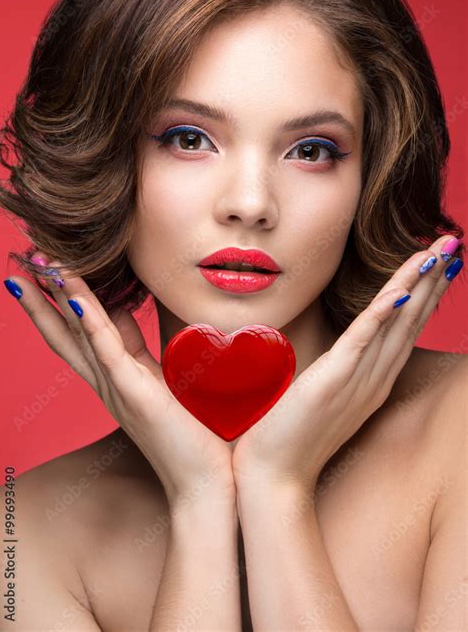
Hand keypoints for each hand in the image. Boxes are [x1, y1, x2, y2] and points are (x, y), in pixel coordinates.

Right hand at [6, 255, 235, 510]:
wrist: (203, 483)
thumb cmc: (188, 433)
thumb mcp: (158, 380)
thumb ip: (140, 350)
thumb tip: (126, 314)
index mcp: (113, 379)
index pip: (76, 335)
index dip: (57, 303)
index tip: (44, 272)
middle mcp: (106, 384)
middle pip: (63, 334)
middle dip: (40, 299)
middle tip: (22, 264)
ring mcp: (117, 388)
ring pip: (80, 335)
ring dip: (58, 299)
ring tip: (41, 266)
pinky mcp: (135, 393)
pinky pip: (107, 350)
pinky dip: (91, 321)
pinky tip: (75, 296)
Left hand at [231, 235, 462, 495]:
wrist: (275, 478)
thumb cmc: (294, 436)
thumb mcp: (327, 397)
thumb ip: (341, 372)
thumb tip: (344, 350)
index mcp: (374, 381)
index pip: (406, 329)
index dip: (426, 295)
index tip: (441, 265)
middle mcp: (375, 379)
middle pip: (411, 322)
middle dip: (434, 281)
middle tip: (453, 246)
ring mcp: (358, 381)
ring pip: (396, 325)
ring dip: (418, 286)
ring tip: (438, 253)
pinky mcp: (333, 381)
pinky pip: (362, 340)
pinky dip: (382, 314)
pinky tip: (399, 289)